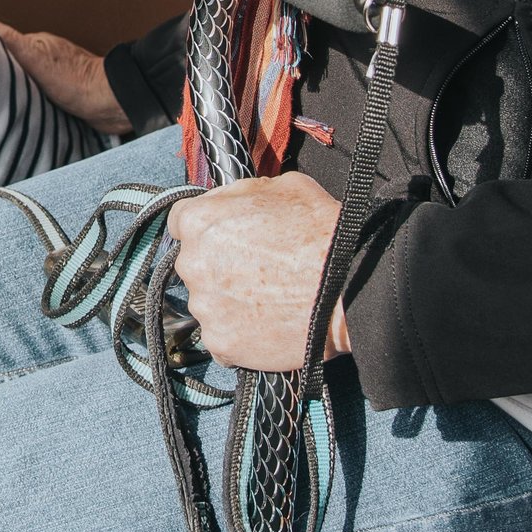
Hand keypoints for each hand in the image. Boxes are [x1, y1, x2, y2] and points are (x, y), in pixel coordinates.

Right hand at [0, 19, 131, 135]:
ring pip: (22, 77)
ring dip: (8, 84)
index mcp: (36, 44)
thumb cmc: (75, 81)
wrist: (111, 104)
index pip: (1, 40)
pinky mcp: (61, 95)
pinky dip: (22, 97)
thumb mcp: (38, 59)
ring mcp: (53, 75)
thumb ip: (12, 41)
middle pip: (10, 59)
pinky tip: (15, 106)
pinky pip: (34, 94)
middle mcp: (43, 57)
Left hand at [167, 172, 348, 370]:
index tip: (225, 237)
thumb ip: (242, 194)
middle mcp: (193, 264)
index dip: (207, 228)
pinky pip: (222, 337)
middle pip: (195, 263)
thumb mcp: (281, 186)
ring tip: (268, 299)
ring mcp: (205, 308)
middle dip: (219, 265)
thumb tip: (232, 202)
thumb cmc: (321, 232)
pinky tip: (267, 324)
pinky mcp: (222, 344)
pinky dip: (240, 333)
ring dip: (229, 300)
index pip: (181, 222)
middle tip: (256, 270)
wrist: (350, 288)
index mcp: (200, 221)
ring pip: (209, 302)